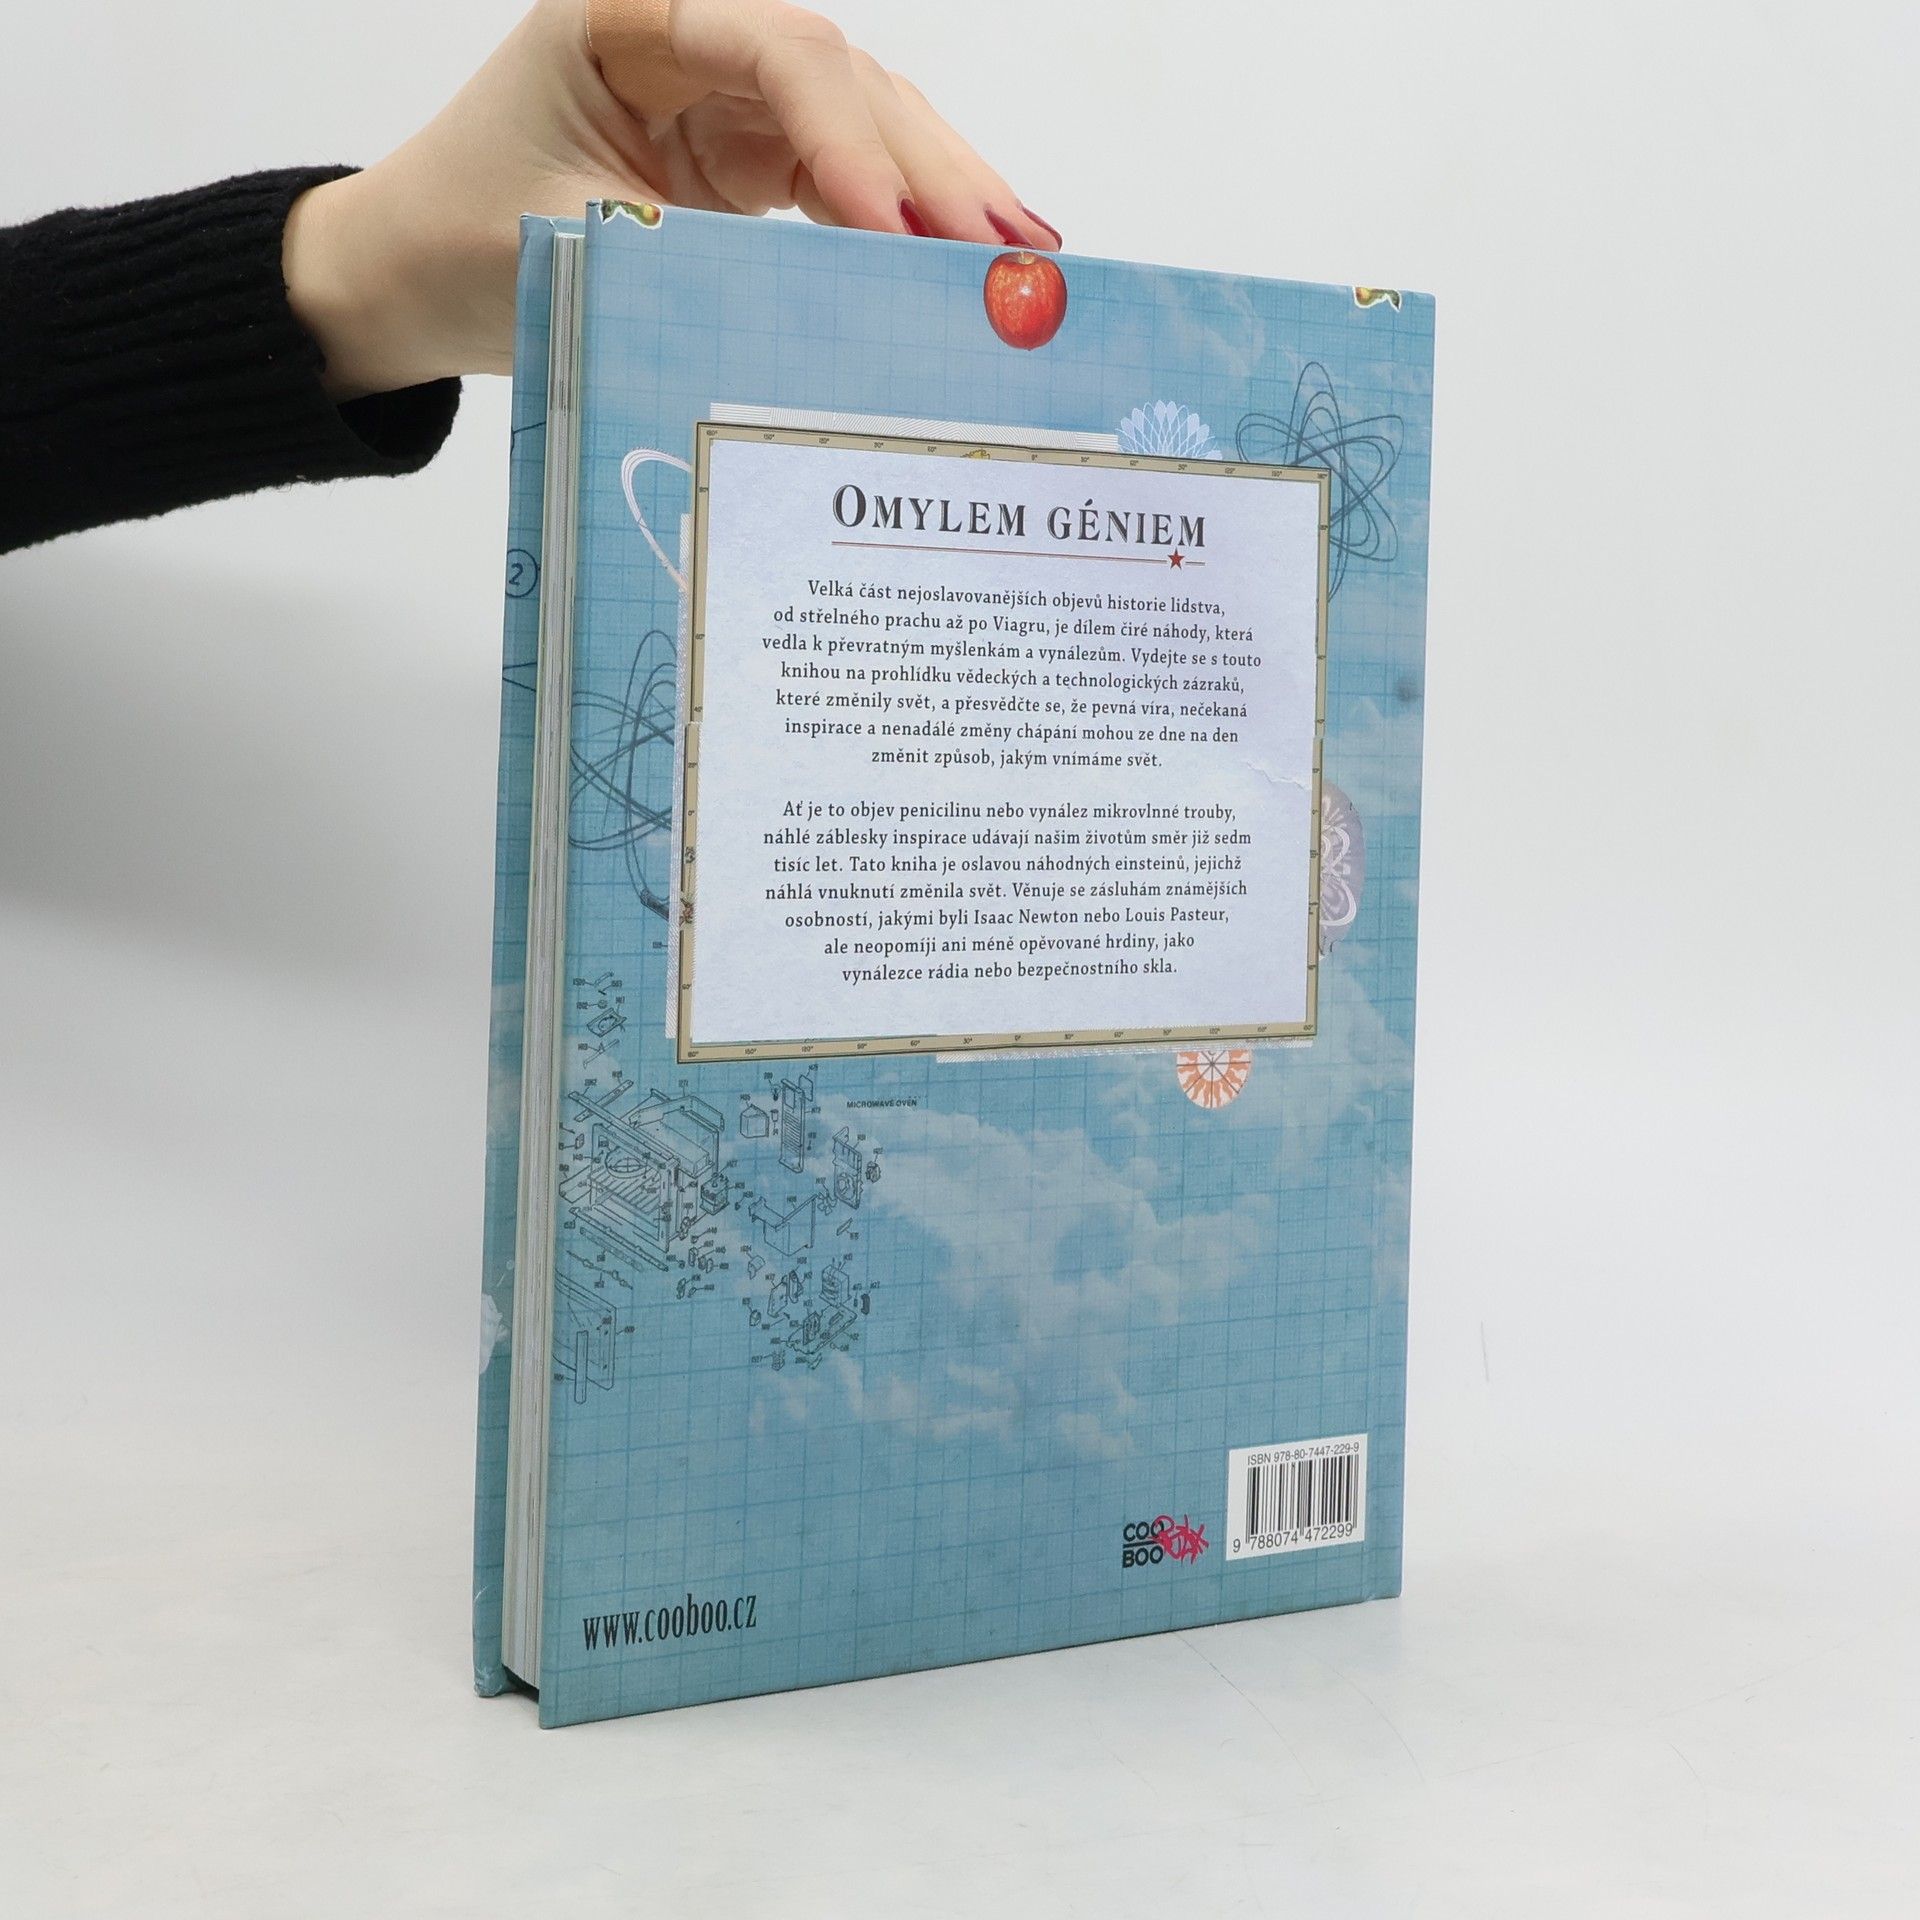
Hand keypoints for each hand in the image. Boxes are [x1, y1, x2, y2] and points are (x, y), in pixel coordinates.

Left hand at [283, 0, 1059, 398]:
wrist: (408, 277)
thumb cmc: (459, 246)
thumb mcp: (573, 247)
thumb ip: (701, 254)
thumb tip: (842, 301)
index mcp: (627, 16)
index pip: (776, 52)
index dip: (846, 139)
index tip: (890, 232)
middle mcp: (690, 38)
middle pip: (845, 81)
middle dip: (930, 168)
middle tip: (1008, 251)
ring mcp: (726, 98)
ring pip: (865, 125)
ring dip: (943, 192)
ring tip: (1028, 257)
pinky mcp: (747, 160)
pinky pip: (846, 178)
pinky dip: (906, 221)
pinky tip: (972, 256)